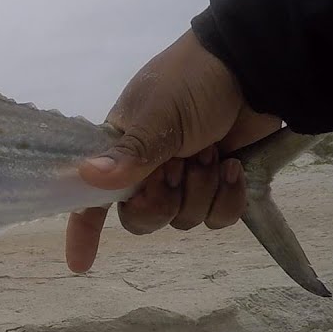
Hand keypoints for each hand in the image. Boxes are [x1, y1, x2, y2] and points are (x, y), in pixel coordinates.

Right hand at [64, 29, 282, 272]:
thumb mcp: (157, 114)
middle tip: (176, 170)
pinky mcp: (220, 183)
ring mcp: (186, 178)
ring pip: (184, 220)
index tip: (79, 265)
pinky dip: (228, 197)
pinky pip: (218, 218)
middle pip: (142, 219)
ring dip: (202, 190)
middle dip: (163, 201)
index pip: (92, 196)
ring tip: (212, 153)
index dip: (84, 230)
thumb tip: (86, 176)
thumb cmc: (193, 81)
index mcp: (121, 150)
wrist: (253, 66)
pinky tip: (234, 167)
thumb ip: (128, 153)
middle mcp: (148, 169)